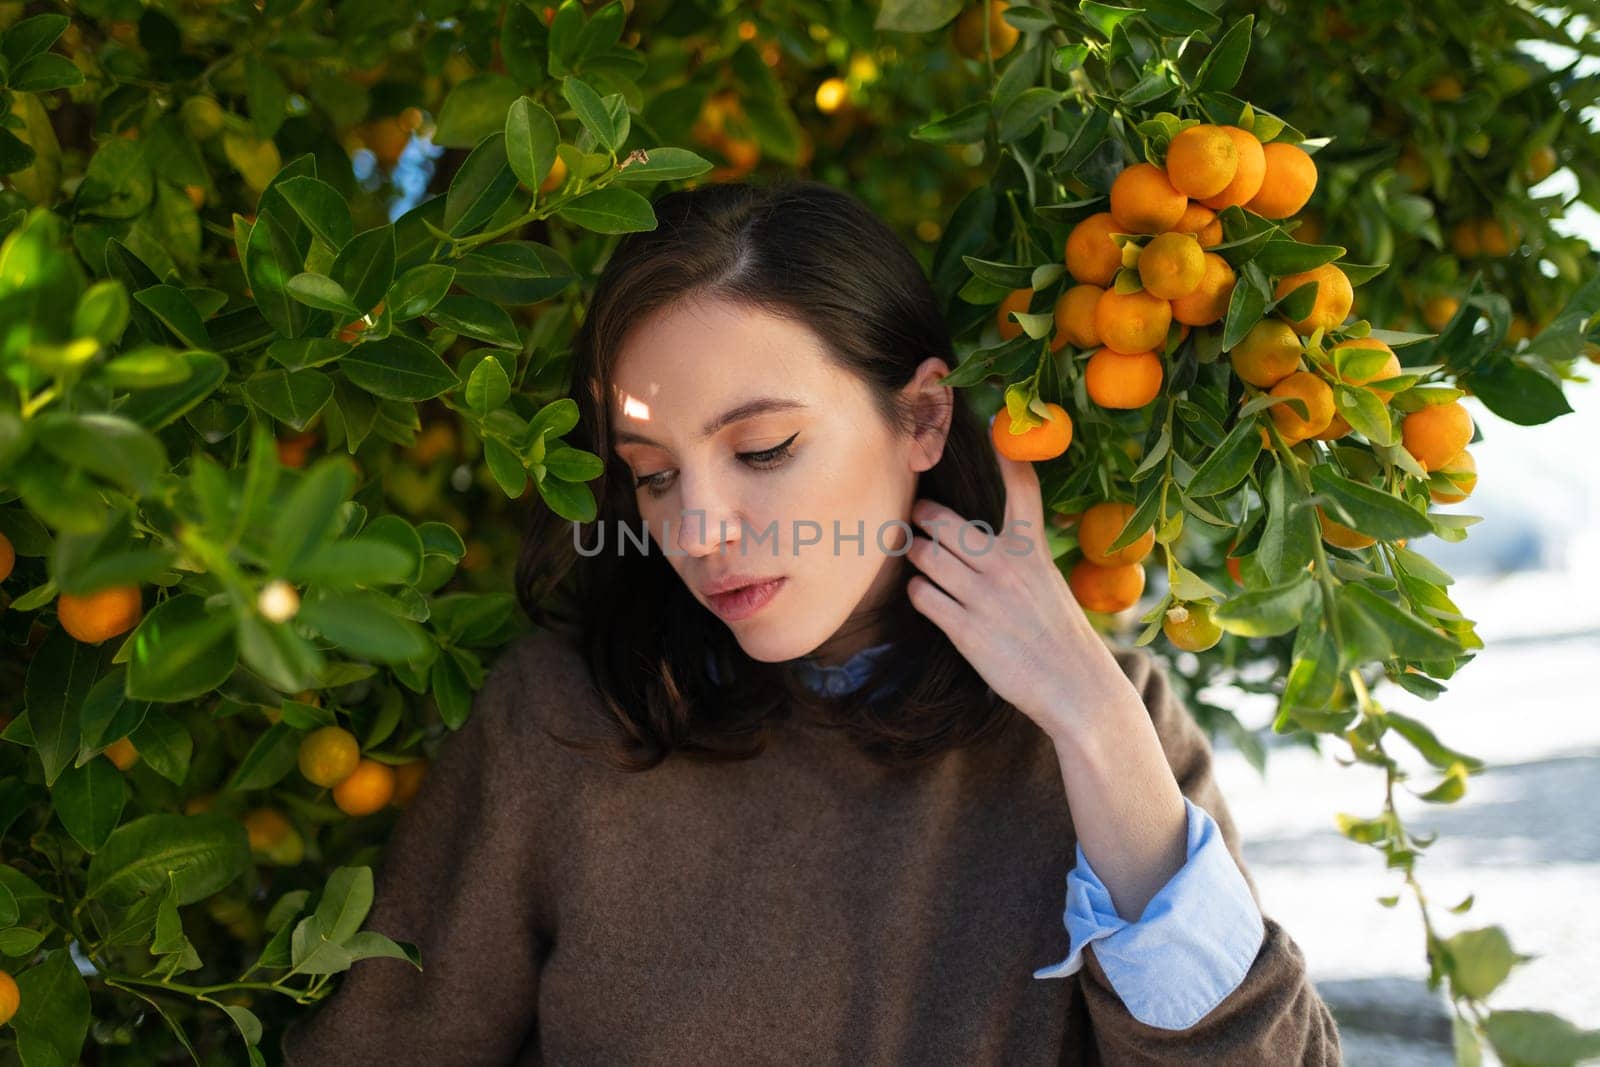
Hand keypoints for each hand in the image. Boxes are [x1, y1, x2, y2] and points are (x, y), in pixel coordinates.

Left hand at [903, 415, 1142, 736]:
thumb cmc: (1058, 634)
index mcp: (1033, 549)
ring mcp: (985, 597)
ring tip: (919, 557)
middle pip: (946, 521)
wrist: (1076, 688)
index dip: (1004, 452)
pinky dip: (919, 593)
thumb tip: (979, 534)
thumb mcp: (1048, 580)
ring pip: (927, 556)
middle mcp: (1007, 566)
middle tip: (918, 518)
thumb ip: (1019, 551)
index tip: (991, 420)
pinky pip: (923, 596)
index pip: (1020, 488)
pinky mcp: (967, 630)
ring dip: (917, 556)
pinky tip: (927, 596)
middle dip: (925, 517)